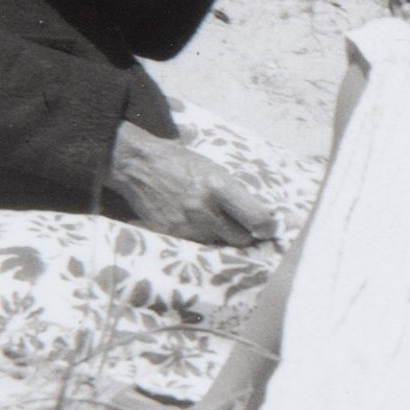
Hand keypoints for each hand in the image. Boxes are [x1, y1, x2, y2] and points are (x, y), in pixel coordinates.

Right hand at [107, 121, 274, 245]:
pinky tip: (197, 227)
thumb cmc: (182, 163)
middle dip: (245, 234)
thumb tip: (261, 216)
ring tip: (215, 223)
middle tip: (243, 227)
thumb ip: (235, 194)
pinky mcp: (169, 235)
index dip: (268, 227)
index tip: (270, 229)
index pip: (256, 218)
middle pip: (240, 239)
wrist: (139, 165)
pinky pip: (196, 246)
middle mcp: (204, 209)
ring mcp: (185, 225)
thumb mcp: (216, 170)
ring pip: (218, 246)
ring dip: (221, 238)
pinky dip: (201, 240)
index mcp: (220, 186)